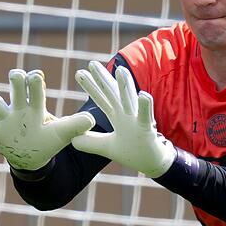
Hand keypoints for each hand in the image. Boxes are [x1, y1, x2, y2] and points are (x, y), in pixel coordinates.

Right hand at [0, 69, 94, 170]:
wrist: (33, 155)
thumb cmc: (48, 139)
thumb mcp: (63, 133)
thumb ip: (76, 126)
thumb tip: (93, 121)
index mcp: (36, 106)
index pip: (36, 88)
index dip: (36, 81)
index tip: (37, 76)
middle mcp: (19, 108)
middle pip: (16, 88)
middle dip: (16, 80)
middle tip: (17, 75)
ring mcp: (5, 118)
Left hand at [71, 61, 175, 177]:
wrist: (153, 163)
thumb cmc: (133, 152)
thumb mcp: (107, 148)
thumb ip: (91, 142)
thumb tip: (72, 140)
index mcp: (118, 117)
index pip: (102, 99)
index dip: (91, 86)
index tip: (79, 73)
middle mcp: (127, 114)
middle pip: (113, 93)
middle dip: (102, 78)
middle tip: (91, 63)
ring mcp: (137, 120)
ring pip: (130, 100)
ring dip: (125, 85)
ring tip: (120, 69)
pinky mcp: (147, 129)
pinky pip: (146, 117)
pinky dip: (145, 106)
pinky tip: (143, 95)